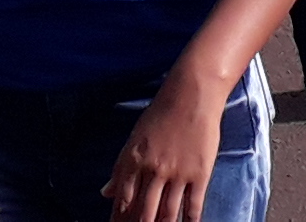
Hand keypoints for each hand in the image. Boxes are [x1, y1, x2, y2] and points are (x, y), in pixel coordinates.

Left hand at [105, 70, 228, 221]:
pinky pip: (193, 206)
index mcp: (134, 160)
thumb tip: (105, 192)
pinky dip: (189, 221)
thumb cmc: (161, 114)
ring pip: (167, 213)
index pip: (123, 198)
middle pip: (144, 211)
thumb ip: (121, 169)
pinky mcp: (199, 174)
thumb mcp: (135, 138)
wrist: (191, 96)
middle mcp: (154, 170)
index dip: (120, 217)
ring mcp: (177, 173)